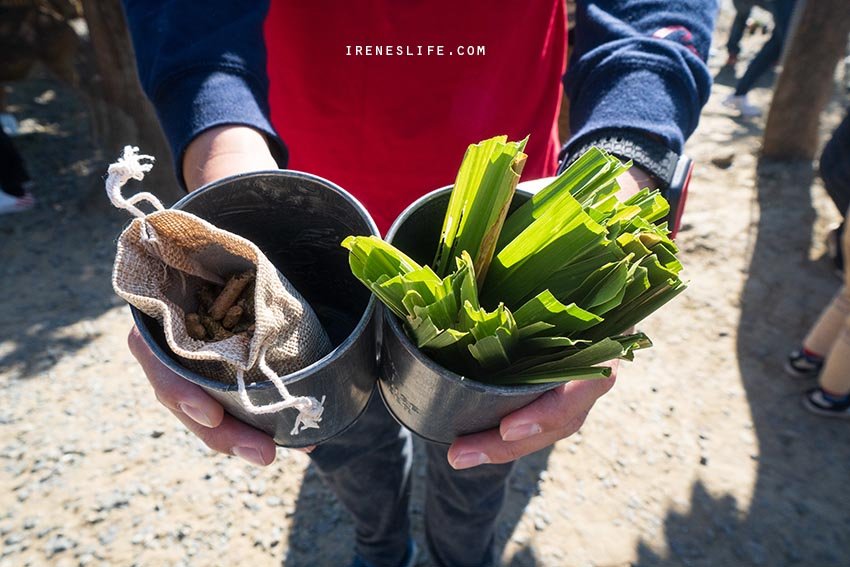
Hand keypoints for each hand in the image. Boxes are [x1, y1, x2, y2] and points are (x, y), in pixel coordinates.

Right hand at [126, 126, 306, 465]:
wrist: (229, 216)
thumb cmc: (226, 214)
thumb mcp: (223, 209)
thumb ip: (236, 212)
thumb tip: (302, 201)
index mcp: (162, 304)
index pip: (158, 359)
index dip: (181, 391)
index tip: (210, 412)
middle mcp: (173, 335)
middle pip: (186, 396)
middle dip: (222, 430)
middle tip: (264, 454)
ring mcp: (197, 351)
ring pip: (206, 404)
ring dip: (238, 433)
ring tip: (276, 454)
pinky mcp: (224, 359)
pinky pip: (230, 397)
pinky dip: (254, 419)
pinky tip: (287, 438)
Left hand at [446, 166, 653, 468]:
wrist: (614, 211)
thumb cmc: (596, 211)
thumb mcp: (581, 207)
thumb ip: (552, 215)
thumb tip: (500, 198)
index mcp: (607, 324)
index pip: (587, 383)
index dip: (549, 410)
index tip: (511, 427)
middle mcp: (593, 351)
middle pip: (559, 416)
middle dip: (509, 443)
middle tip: (460, 455)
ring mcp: (571, 359)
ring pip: (544, 415)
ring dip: (502, 440)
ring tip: (458, 453)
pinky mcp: (546, 356)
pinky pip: (530, 395)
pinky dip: (503, 414)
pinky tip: (470, 425)